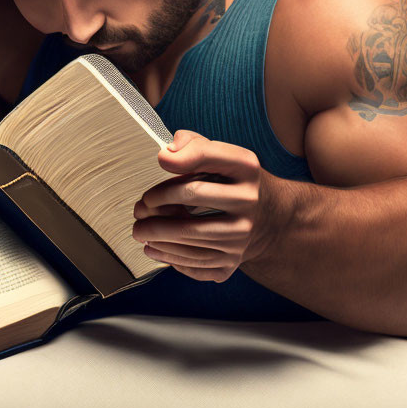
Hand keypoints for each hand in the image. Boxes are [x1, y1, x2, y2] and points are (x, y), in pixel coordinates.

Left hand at [132, 129, 270, 282]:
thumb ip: (194, 144)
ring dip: (154, 233)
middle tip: (140, 207)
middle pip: (191, 195)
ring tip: (139, 229)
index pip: (204, 156)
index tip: (160, 161)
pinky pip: (192, 262)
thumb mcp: (222, 156)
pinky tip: (154, 247)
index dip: (176, 159)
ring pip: (187, 234)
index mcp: (246, 168)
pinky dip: (167, 256)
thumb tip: (169, 152)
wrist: (266, 219)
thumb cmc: (232, 183)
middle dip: (155, 201)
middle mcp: (248, 201)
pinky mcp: (232, 262)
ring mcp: (242, 235)